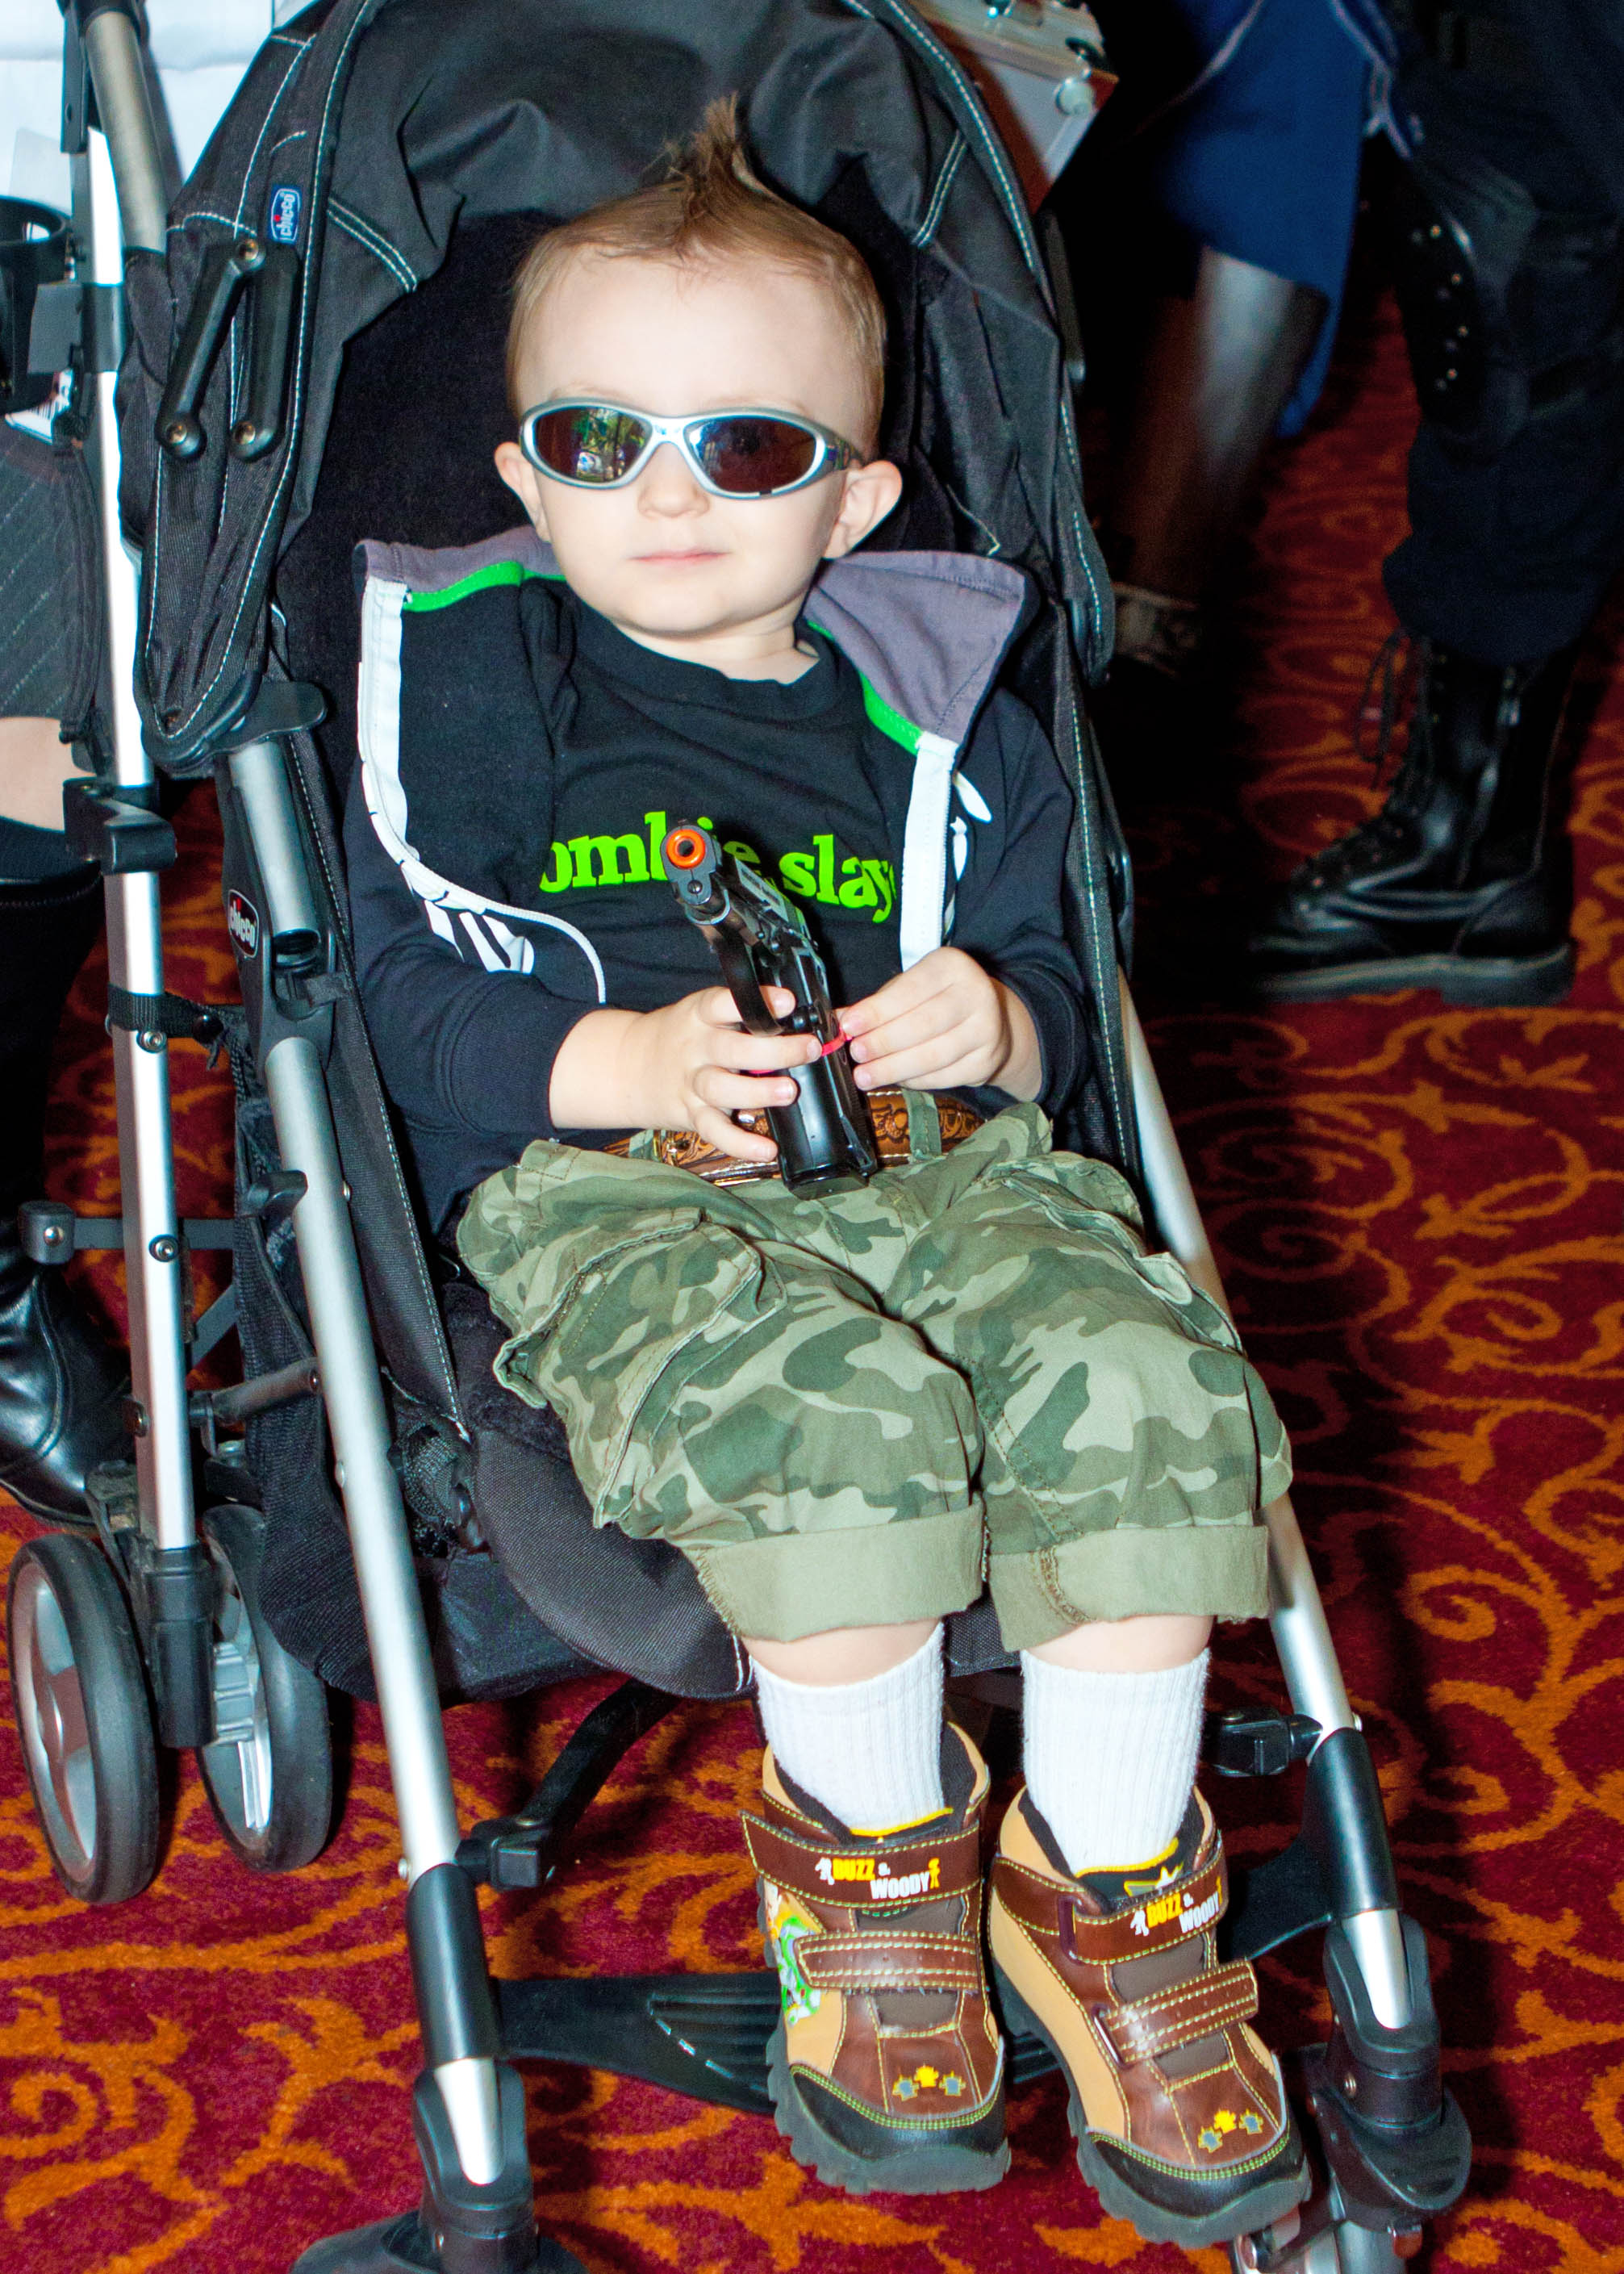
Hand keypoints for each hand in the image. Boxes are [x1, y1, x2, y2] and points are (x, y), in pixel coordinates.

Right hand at [549, 987, 818, 1161]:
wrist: (629, 1065)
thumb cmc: (688, 1036)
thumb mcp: (709, 1013)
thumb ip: (754, 1014)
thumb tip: (827, 1019)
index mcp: (701, 1015)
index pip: (723, 1003)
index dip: (754, 1002)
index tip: (786, 1002)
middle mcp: (696, 1048)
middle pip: (730, 1048)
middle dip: (772, 1049)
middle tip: (807, 1048)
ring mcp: (691, 1084)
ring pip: (720, 1088)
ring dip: (756, 1092)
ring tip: (788, 1092)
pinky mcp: (691, 1115)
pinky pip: (715, 1132)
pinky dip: (740, 1144)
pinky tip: (767, 1150)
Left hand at [838, 947, 1040, 1098]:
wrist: (992, 1019)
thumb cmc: (938, 999)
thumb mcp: (909, 989)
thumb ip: (876, 1005)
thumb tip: (838, 1021)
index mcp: (952, 966)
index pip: (911, 990)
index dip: (878, 1011)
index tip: (849, 1026)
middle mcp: (976, 993)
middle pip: (924, 1024)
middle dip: (884, 1042)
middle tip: (857, 1054)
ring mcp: (986, 1029)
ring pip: (933, 1055)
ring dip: (894, 1067)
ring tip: (865, 1075)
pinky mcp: (986, 1060)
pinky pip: (943, 1076)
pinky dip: (914, 1080)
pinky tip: (895, 1079)